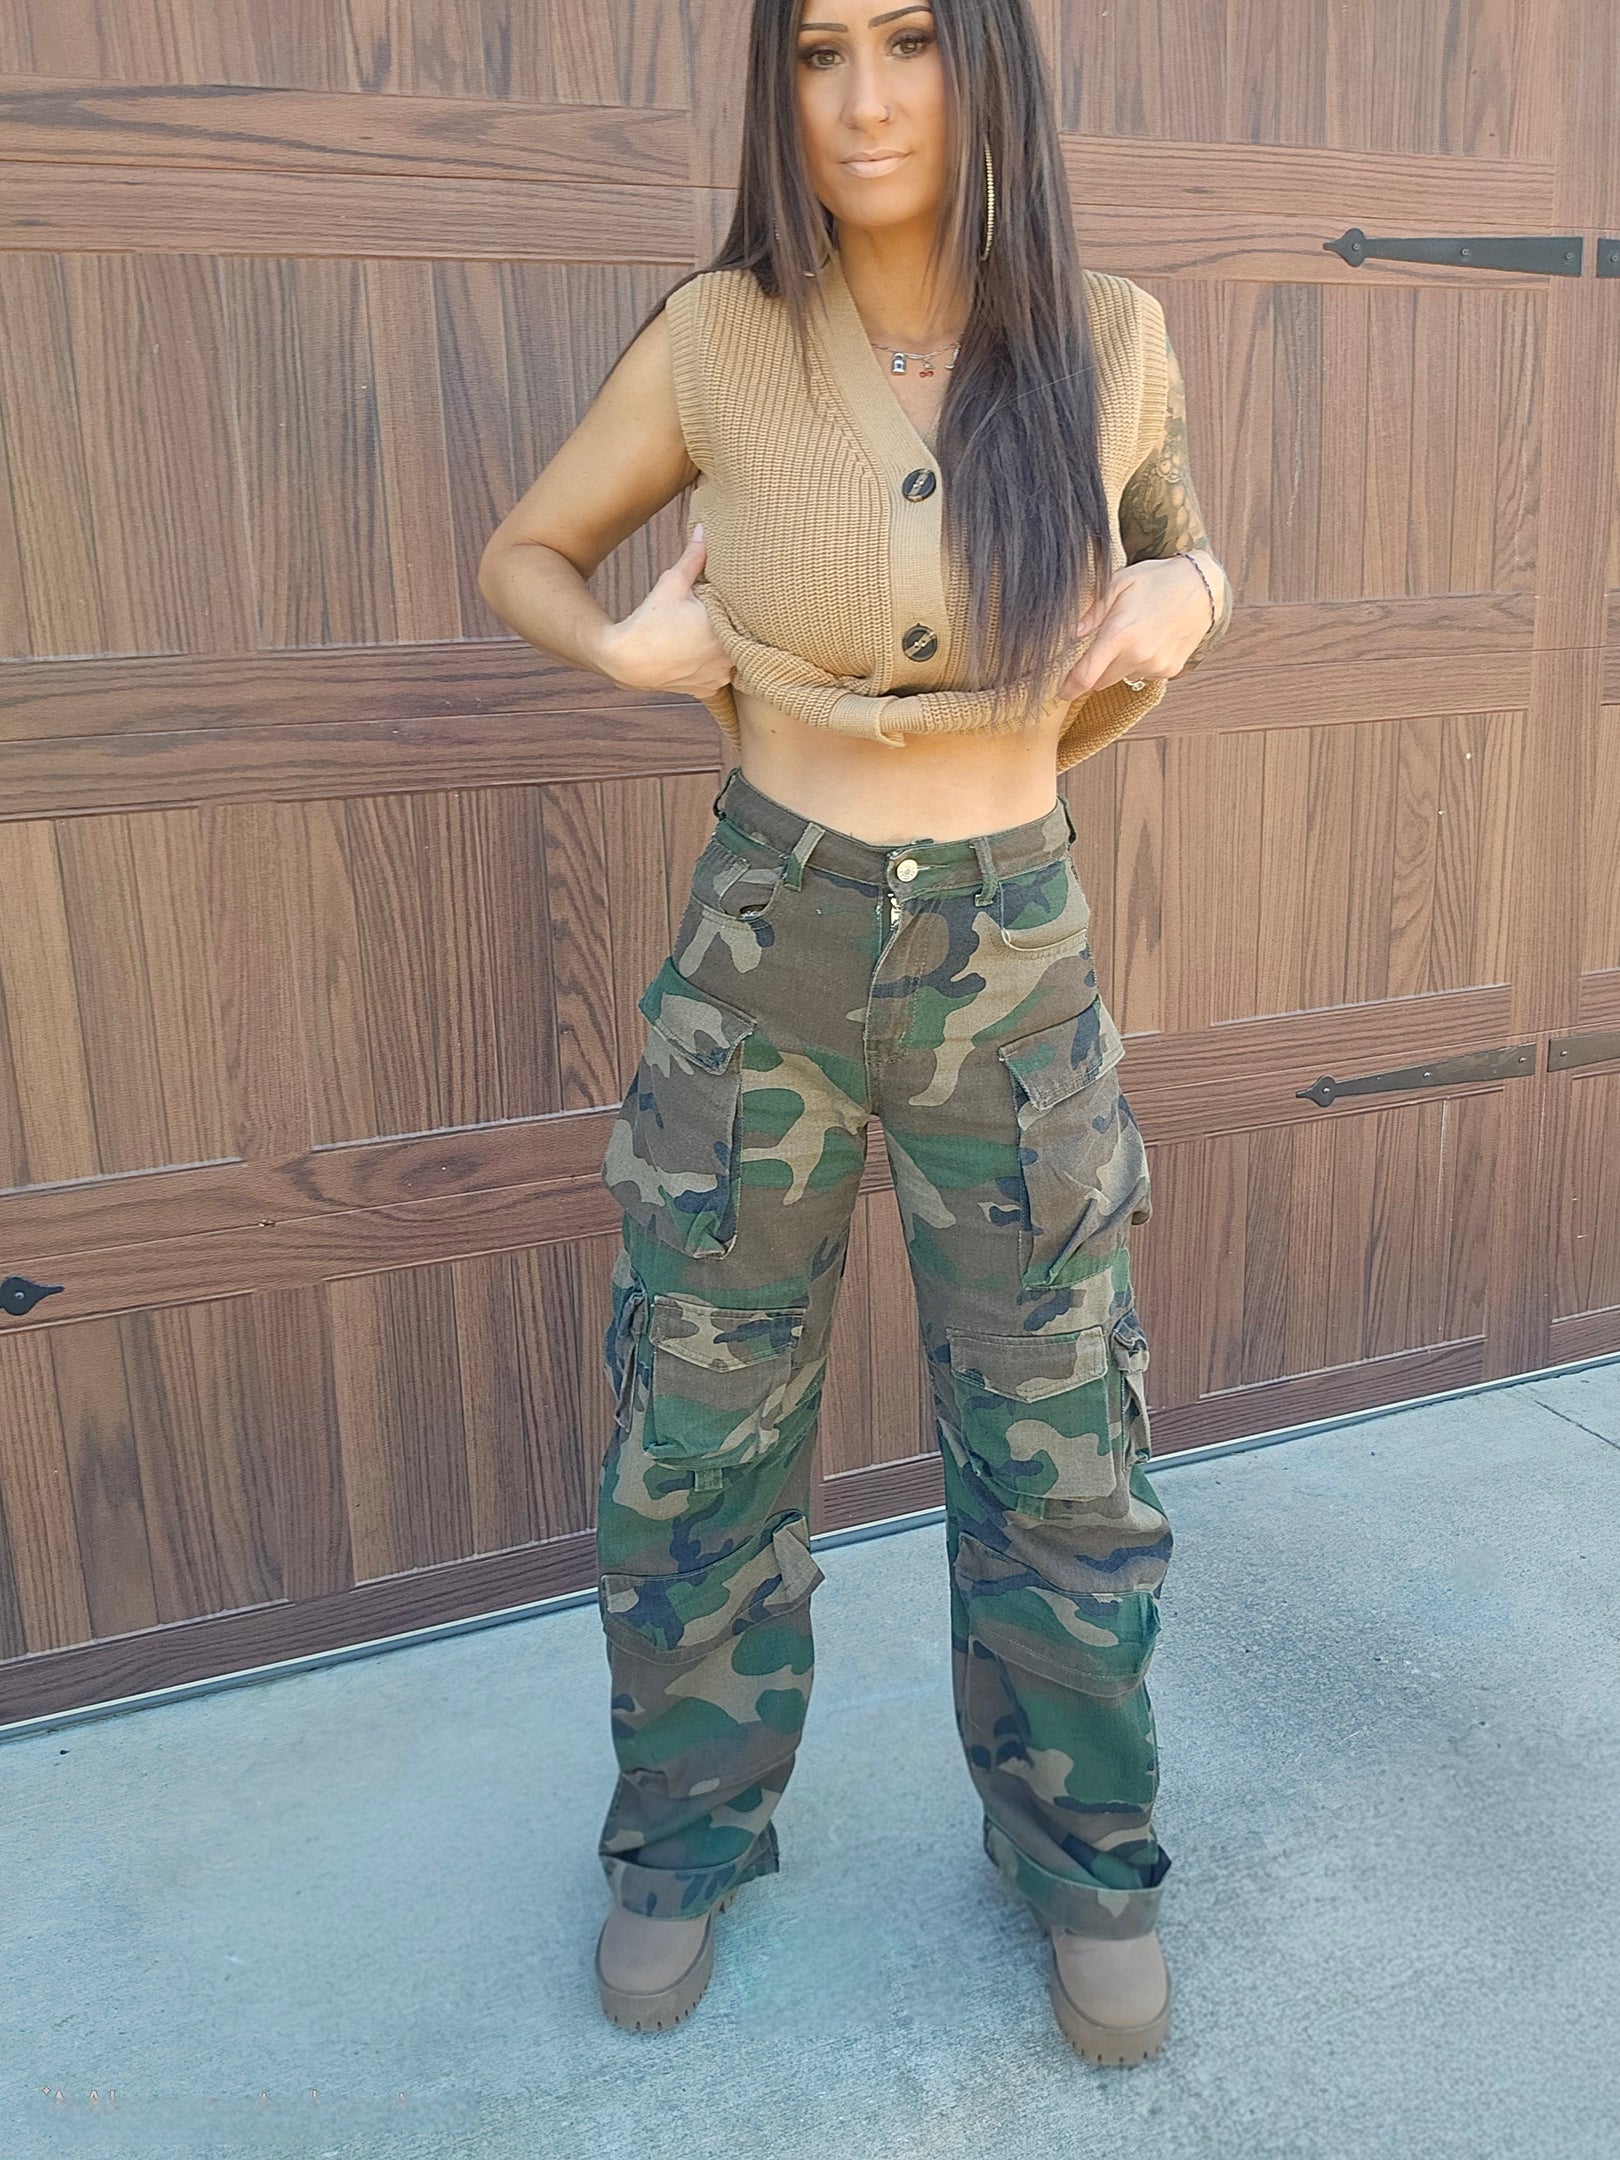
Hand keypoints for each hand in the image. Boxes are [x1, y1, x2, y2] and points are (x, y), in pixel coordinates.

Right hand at [598, 524, 735, 699]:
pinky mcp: (707, 689)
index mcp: (727, 629)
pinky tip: (703, 654)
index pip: (748, 615)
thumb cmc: (649, 621)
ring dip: (727, 646)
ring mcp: (718, 677)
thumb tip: (703, 529)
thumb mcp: (673, 583)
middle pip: (742, 637)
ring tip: (712, 634)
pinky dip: (714, 664)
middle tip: (721, 613)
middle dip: (734, 624)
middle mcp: (728, 658)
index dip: (742, 605)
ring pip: (734, 657)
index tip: (739, 596)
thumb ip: (694, 557)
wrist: (626, 660)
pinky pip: (720, 675)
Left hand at [1057, 552, 1218, 700]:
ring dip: (1119, 664)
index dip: (1069, 688)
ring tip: (1133, 634)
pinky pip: (1144, 674)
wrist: (1202, 586)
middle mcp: (1138, 655)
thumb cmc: (1156, 580)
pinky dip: (1140, 662)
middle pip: (1101, 681)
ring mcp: (1156, 665)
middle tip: (1101, 645)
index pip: (1086, 676)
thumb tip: (1072, 634)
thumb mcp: (1118, 583)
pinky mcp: (1169, 670)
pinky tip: (1150, 638)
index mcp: (1120, 634)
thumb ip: (1092, 612)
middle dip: (1094, 671)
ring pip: (1122, 677)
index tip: (1060, 691)